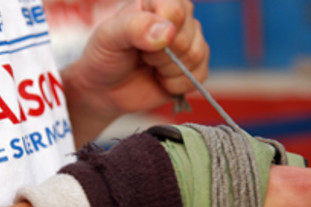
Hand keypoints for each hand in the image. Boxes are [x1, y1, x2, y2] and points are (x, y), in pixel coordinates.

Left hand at [68, 0, 208, 116]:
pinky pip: (199, 77)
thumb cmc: (106, 58)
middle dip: (161, 57)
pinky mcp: (193, 69)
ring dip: (168, 72)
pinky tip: (161, 80)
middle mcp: (179, 21)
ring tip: (151, 68)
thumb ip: (134, 28)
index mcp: (158, 3)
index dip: (160, 34)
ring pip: (196, 57)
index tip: (139, 45)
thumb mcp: (108, 37)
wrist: (107, 89)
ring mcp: (188, 45)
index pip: (177, 11)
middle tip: (143, 58)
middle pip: (188, 38)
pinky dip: (177, 85)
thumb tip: (168, 32)